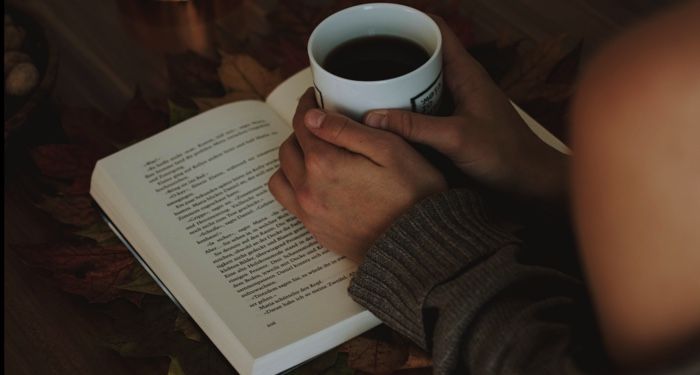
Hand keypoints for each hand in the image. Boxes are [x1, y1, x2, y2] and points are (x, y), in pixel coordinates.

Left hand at [268, 89, 446, 261]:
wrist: (419, 245)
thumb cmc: (413, 194)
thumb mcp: (389, 149)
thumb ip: (346, 130)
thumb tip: (312, 116)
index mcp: (324, 163)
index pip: (303, 123)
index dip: (308, 105)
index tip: (315, 97)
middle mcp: (308, 189)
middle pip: (288, 148)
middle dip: (301, 131)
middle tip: (321, 125)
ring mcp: (309, 213)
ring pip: (281, 176)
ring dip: (293, 161)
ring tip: (315, 156)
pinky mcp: (316, 231)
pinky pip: (289, 202)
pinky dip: (295, 186)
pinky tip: (317, 183)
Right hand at [363, 17, 568, 198]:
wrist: (529, 181)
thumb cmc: (506, 155)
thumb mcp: (455, 138)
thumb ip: (415, 127)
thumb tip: (372, 117)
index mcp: (466, 71)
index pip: (436, 29)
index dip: (409, 20)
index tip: (380, 23)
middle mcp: (461, 80)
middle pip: (423, 53)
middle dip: (394, 52)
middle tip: (363, 59)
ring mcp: (457, 99)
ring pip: (422, 80)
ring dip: (398, 81)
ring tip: (366, 84)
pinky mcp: (454, 119)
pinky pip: (424, 103)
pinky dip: (405, 104)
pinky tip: (387, 115)